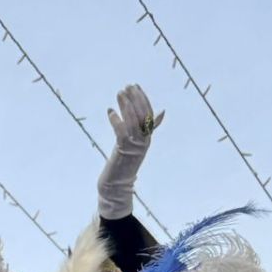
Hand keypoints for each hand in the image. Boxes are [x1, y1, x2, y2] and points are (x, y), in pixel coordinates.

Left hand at [96, 84, 161, 220]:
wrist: (116, 185)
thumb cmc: (124, 163)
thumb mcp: (136, 143)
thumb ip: (146, 129)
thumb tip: (161, 113)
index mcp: (148, 138)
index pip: (149, 114)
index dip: (143, 99)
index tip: (135, 86)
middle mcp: (144, 141)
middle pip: (143, 115)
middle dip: (135, 99)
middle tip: (126, 86)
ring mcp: (134, 146)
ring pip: (133, 121)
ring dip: (126, 106)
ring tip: (119, 93)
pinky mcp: (123, 151)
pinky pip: (121, 132)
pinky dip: (116, 120)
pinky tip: (110, 111)